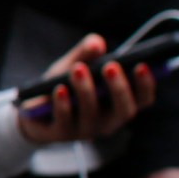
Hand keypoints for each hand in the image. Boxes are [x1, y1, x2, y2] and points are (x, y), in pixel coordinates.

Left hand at [17, 34, 155, 143]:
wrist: (32, 110)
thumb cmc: (63, 85)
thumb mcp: (74, 64)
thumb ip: (86, 52)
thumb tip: (96, 43)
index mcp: (119, 104)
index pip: (143, 100)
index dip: (146, 85)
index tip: (142, 65)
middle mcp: (108, 121)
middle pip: (124, 110)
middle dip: (119, 88)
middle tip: (110, 66)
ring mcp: (85, 130)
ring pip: (92, 114)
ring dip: (85, 91)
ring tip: (78, 69)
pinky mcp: (60, 134)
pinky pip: (64, 121)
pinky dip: (62, 104)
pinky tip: (59, 89)